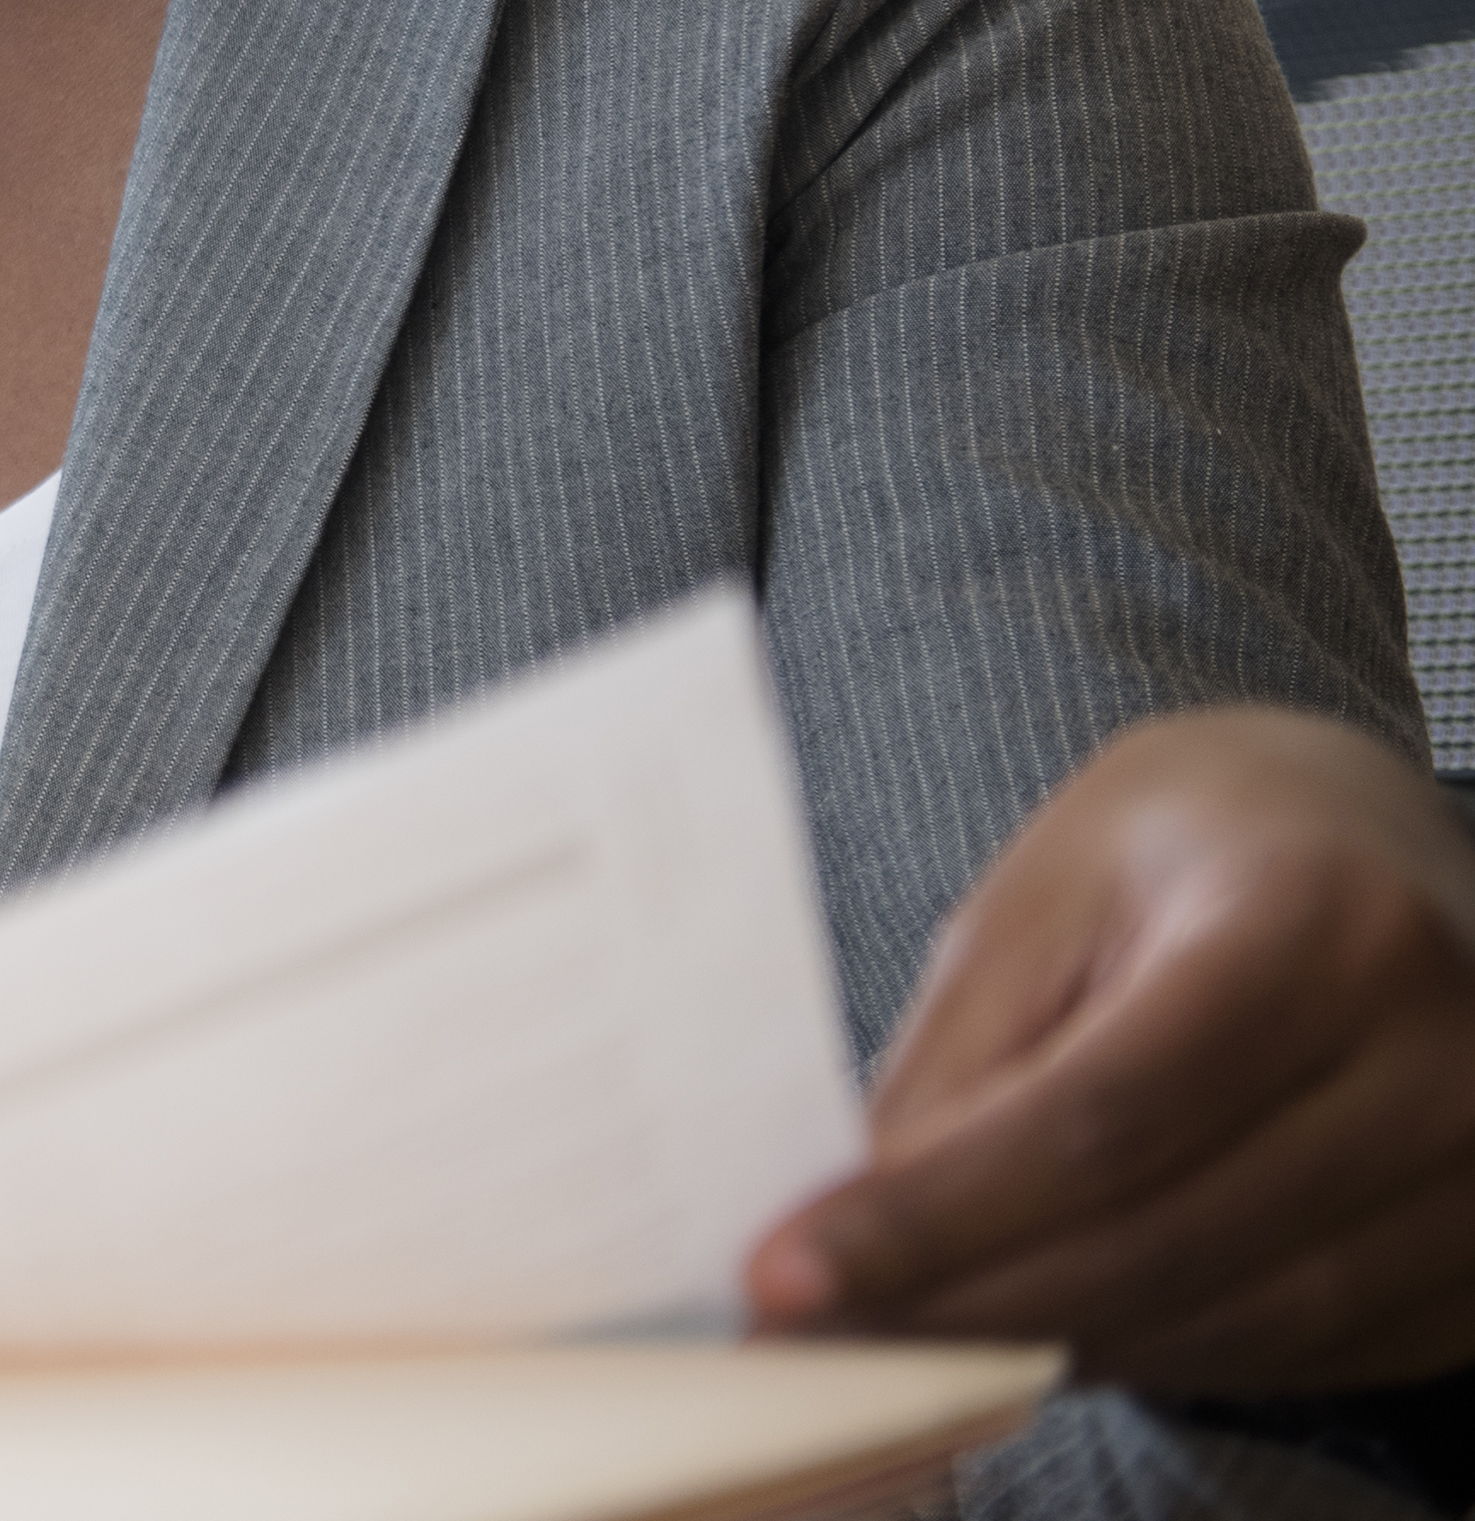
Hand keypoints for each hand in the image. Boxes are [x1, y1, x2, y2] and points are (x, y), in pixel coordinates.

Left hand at [746, 706, 1474, 1391]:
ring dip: (1050, 1344)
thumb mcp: (1057, 887)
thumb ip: (967, 1052)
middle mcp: (1435, 1060)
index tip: (788, 1274)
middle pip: (1161, 1239)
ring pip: (1232, 1320)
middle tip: (816, 1330)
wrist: (1395, 849)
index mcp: (1315, 926)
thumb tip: (860, 1221)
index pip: (1101, 1119)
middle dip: (965, 1302)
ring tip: (906, 1336)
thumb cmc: (1208, 845)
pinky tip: (1047, 1332)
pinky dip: (1153, 1352)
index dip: (936, 1216)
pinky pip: (1297, 1349)